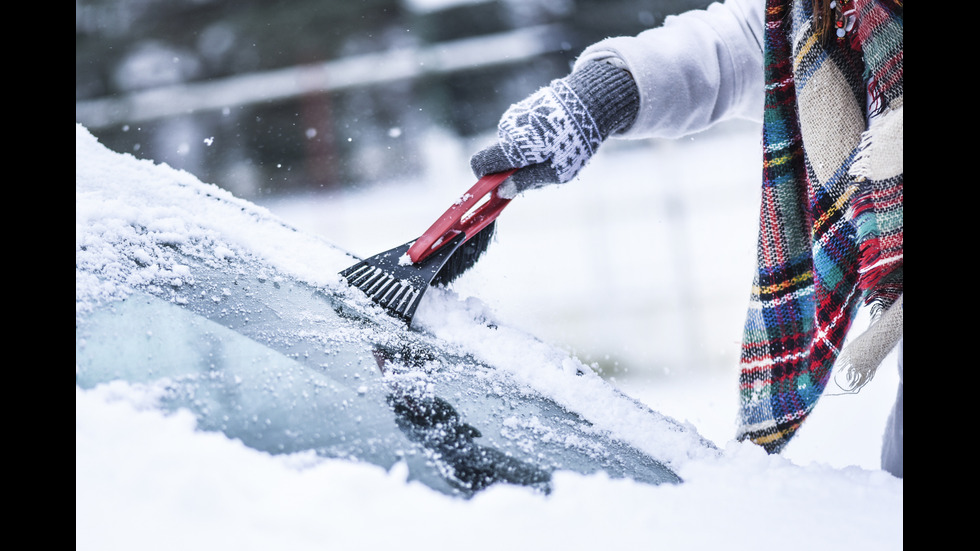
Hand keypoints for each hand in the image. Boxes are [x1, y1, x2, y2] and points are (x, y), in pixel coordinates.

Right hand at [470, 60, 638, 194]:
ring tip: (554, 150)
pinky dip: (532, 140)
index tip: (502, 186)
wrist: (591, 101)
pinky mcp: (523, 108)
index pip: (479, 164)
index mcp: (512, 145)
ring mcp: (514, 116)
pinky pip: (520, 133)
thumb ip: (525, 182)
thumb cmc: (575, 142)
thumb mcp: (556, 172)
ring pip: (511, 146)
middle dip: (514, 169)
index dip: (485, 179)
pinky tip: (554, 137)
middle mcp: (507, 128)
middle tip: (543, 169)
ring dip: (527, 154)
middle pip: (499, 158)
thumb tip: (501, 192)